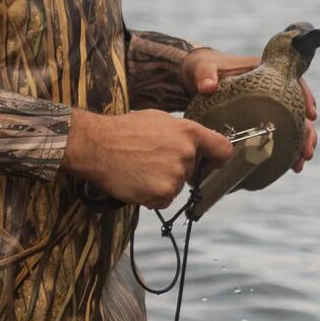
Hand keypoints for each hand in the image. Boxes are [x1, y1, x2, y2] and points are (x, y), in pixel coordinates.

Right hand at [64, 108, 233, 209]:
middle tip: (151, 162)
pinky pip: (164, 201)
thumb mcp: (158, 119)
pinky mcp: (163, 193)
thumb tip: (193, 142)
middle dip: (176, 169)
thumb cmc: (123, 130)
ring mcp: (176, 175)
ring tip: (140, 170)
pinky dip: (152, 197)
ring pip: (177, 186)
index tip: (211, 163)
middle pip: (192, 171)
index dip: (217, 159)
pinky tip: (137, 182)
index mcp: (189, 132)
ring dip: (162, 184)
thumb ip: (180, 132)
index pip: (222, 149)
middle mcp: (187, 153)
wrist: (97, 145)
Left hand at [180, 47, 318, 171]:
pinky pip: (275, 135)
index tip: (311, 114)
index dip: (306, 97)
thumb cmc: (201, 69)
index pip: (293, 81)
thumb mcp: (202, 68)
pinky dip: (282, 150)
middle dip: (306, 132)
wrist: (192, 81)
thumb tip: (208, 86)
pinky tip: (284, 167)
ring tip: (298, 165)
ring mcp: (265, 107)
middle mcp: (270, 90)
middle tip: (307, 152)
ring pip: (290, 125)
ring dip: (298, 145)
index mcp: (264, 72)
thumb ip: (205, 74)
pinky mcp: (257, 120)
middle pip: (297, 109)